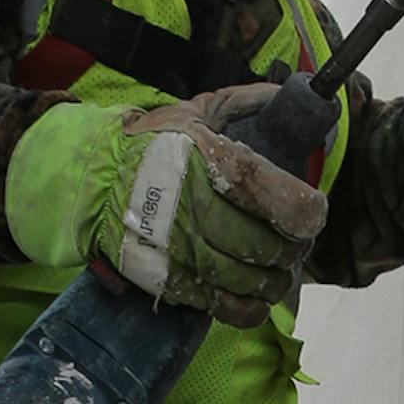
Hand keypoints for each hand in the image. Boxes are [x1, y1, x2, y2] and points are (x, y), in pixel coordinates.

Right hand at [113, 84, 328, 322]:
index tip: (311, 212)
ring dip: (275, 279)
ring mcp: (182, 249)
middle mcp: (198, 208)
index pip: (283, 201)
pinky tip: (257, 295)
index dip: (308, 213)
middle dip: (293, 249)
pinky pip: (225, 307)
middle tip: (294, 242)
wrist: (92, 182)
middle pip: (269, 245)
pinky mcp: (171, 281)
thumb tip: (290, 96)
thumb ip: (246, 103)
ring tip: (277, 268)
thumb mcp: (196, 111)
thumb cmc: (152, 146)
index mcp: (213, 162)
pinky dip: (251, 308)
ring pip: (250, 280)